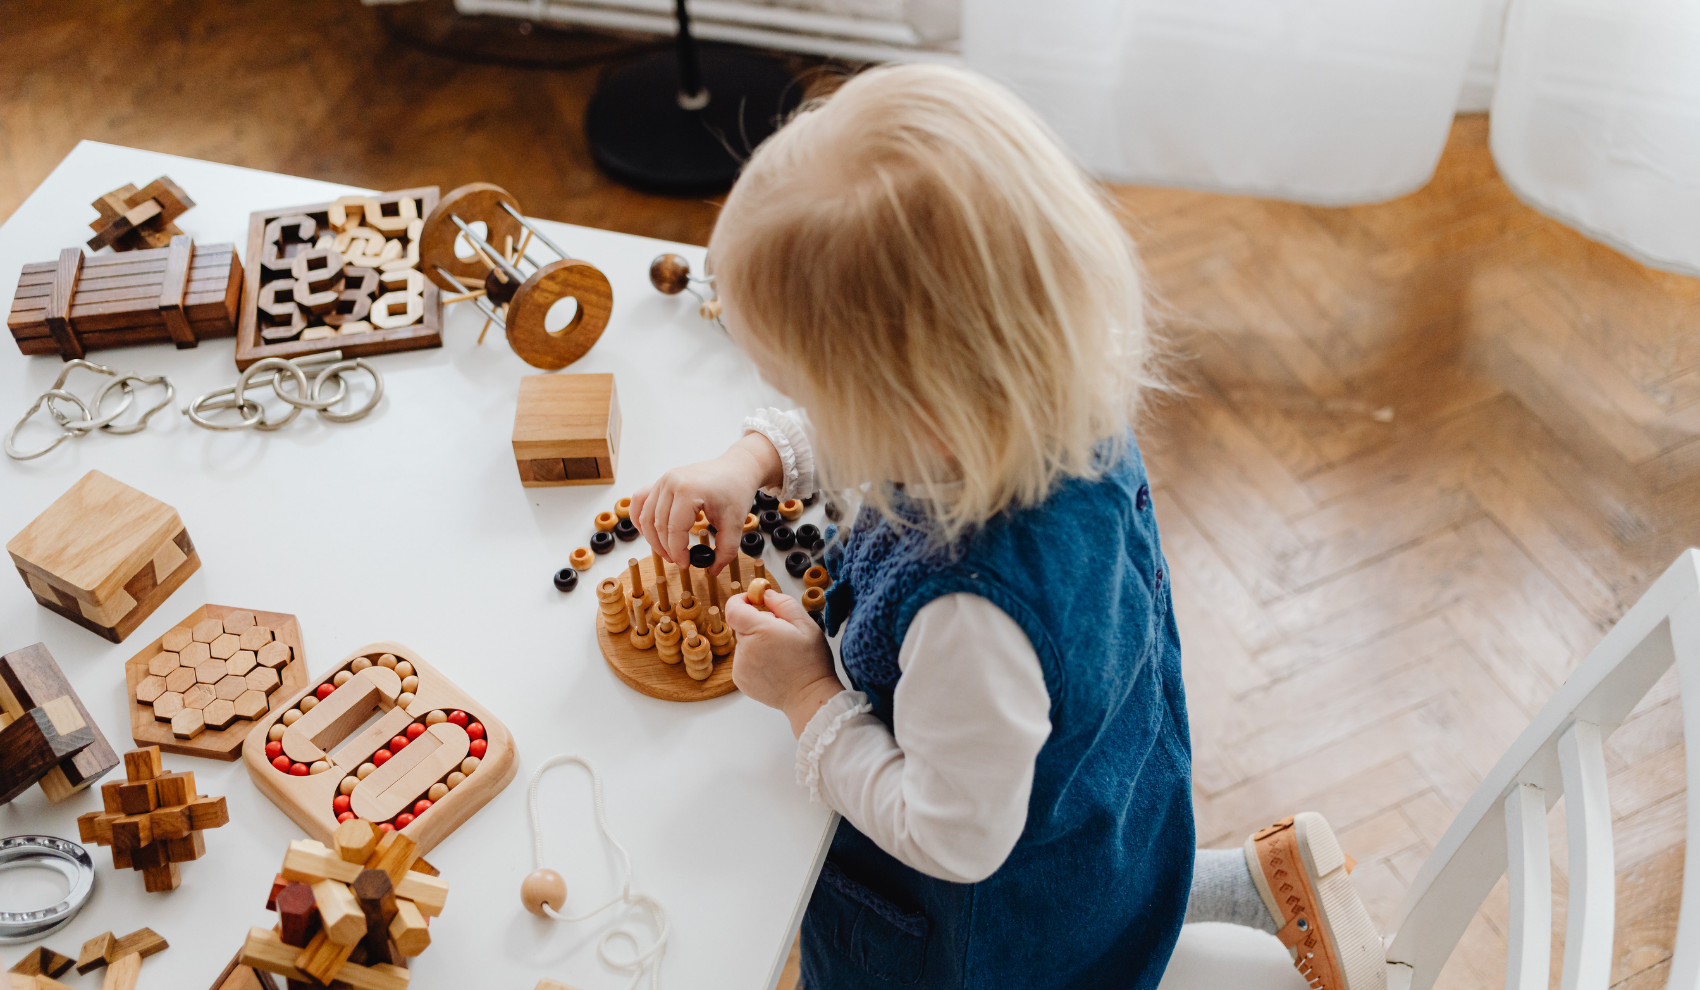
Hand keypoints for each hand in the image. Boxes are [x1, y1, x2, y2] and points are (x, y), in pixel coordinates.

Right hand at [630, 433, 780, 570]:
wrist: (736, 468)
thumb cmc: (736, 491)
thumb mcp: (735, 524)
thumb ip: (725, 550)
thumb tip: (712, 569)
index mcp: (689, 491)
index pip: (674, 530)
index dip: (677, 552)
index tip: (685, 564)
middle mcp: (671, 482)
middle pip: (658, 525)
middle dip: (666, 548)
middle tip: (678, 561)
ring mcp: (663, 480)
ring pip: (646, 516)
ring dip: (652, 538)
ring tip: (667, 552)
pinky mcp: (661, 481)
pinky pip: (640, 501)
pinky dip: (639, 518)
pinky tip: (647, 533)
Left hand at [726, 589, 841, 737]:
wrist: (809, 697)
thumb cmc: (811, 662)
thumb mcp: (806, 624)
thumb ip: (783, 603)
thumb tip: (766, 595)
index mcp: (760, 631)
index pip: (733, 608)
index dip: (741, 600)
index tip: (754, 601)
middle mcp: (745, 649)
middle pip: (741, 626)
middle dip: (757, 625)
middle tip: (780, 634)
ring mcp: (740, 666)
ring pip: (743, 644)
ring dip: (756, 643)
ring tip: (779, 655)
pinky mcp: (740, 680)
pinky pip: (743, 660)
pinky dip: (754, 659)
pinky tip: (773, 667)